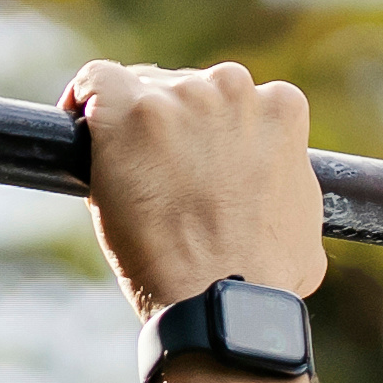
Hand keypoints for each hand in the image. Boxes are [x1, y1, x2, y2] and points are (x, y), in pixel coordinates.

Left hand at [65, 60, 331, 317]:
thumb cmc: (265, 278)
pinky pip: (97, 81)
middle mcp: (233, 89)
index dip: (208, 130)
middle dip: (171, 127)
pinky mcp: (127, 110)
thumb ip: (286, 183)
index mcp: (281, 108)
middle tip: (156, 176)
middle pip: (187, 89)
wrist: (223, 301)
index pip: (234, 99)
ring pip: (142, 89)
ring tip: (123, 174)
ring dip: (132, 125)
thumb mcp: (304, 220)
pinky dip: (84, 100)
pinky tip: (78, 133)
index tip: (191, 158)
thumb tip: (270, 195)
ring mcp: (179, 98)